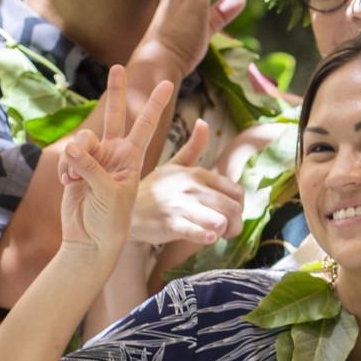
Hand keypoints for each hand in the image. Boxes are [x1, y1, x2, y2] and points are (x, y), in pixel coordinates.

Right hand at [60, 67, 174, 255]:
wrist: (91, 239)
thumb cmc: (111, 220)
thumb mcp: (108, 193)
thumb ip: (90, 167)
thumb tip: (72, 147)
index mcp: (132, 158)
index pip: (145, 125)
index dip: (154, 104)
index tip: (167, 83)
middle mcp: (114, 154)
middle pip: (114, 115)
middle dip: (116, 92)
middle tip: (118, 66)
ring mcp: (94, 159)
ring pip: (82, 139)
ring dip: (76, 158)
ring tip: (77, 180)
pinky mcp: (75, 168)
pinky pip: (66, 157)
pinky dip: (64, 170)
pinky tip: (69, 185)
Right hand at [129, 121, 244, 245]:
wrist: (123, 208)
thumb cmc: (154, 189)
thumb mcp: (174, 165)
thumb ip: (193, 147)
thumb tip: (203, 122)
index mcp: (197, 174)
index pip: (236, 193)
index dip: (237, 207)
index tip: (227, 215)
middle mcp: (192, 187)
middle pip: (233, 209)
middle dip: (234, 225)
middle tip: (224, 230)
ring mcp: (181, 205)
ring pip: (220, 221)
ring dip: (222, 232)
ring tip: (213, 234)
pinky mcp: (170, 223)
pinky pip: (197, 232)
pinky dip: (207, 237)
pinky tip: (209, 238)